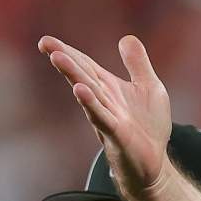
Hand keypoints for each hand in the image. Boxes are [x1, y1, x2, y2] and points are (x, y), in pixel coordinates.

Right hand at [39, 34, 172, 197]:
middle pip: (82, 76)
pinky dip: (91, 104)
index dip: (68, 52)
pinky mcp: (117, 134)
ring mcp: (108, 118)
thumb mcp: (150, 87)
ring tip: (58, 58)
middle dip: (65, 59)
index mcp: (108, 88)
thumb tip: (126, 38)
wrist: (154, 162)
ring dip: (73, 75)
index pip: (86, 66)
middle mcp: (103, 101)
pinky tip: (80, 90)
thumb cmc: (148, 126)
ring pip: (88, 93)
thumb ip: (137, 64)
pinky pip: (102, 117)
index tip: (45, 41)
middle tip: (46, 45)